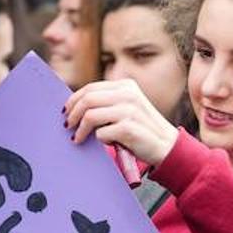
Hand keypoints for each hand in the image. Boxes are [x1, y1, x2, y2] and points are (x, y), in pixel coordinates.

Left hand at [64, 79, 180, 167]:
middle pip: (87, 100)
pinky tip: (106, 144)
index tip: (66, 112)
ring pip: (90, 116)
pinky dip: (99, 140)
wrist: (166, 146)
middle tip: (68, 126)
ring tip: (78, 139)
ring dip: (80, 130)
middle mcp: (128, 95)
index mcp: (126, 86)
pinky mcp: (128, 128)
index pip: (90, 88)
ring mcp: (129, 111)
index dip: (73, 100)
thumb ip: (107, 102)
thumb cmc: (142, 129)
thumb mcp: (127, 107)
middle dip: (73, 114)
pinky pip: (101, 133)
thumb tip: (75, 106)